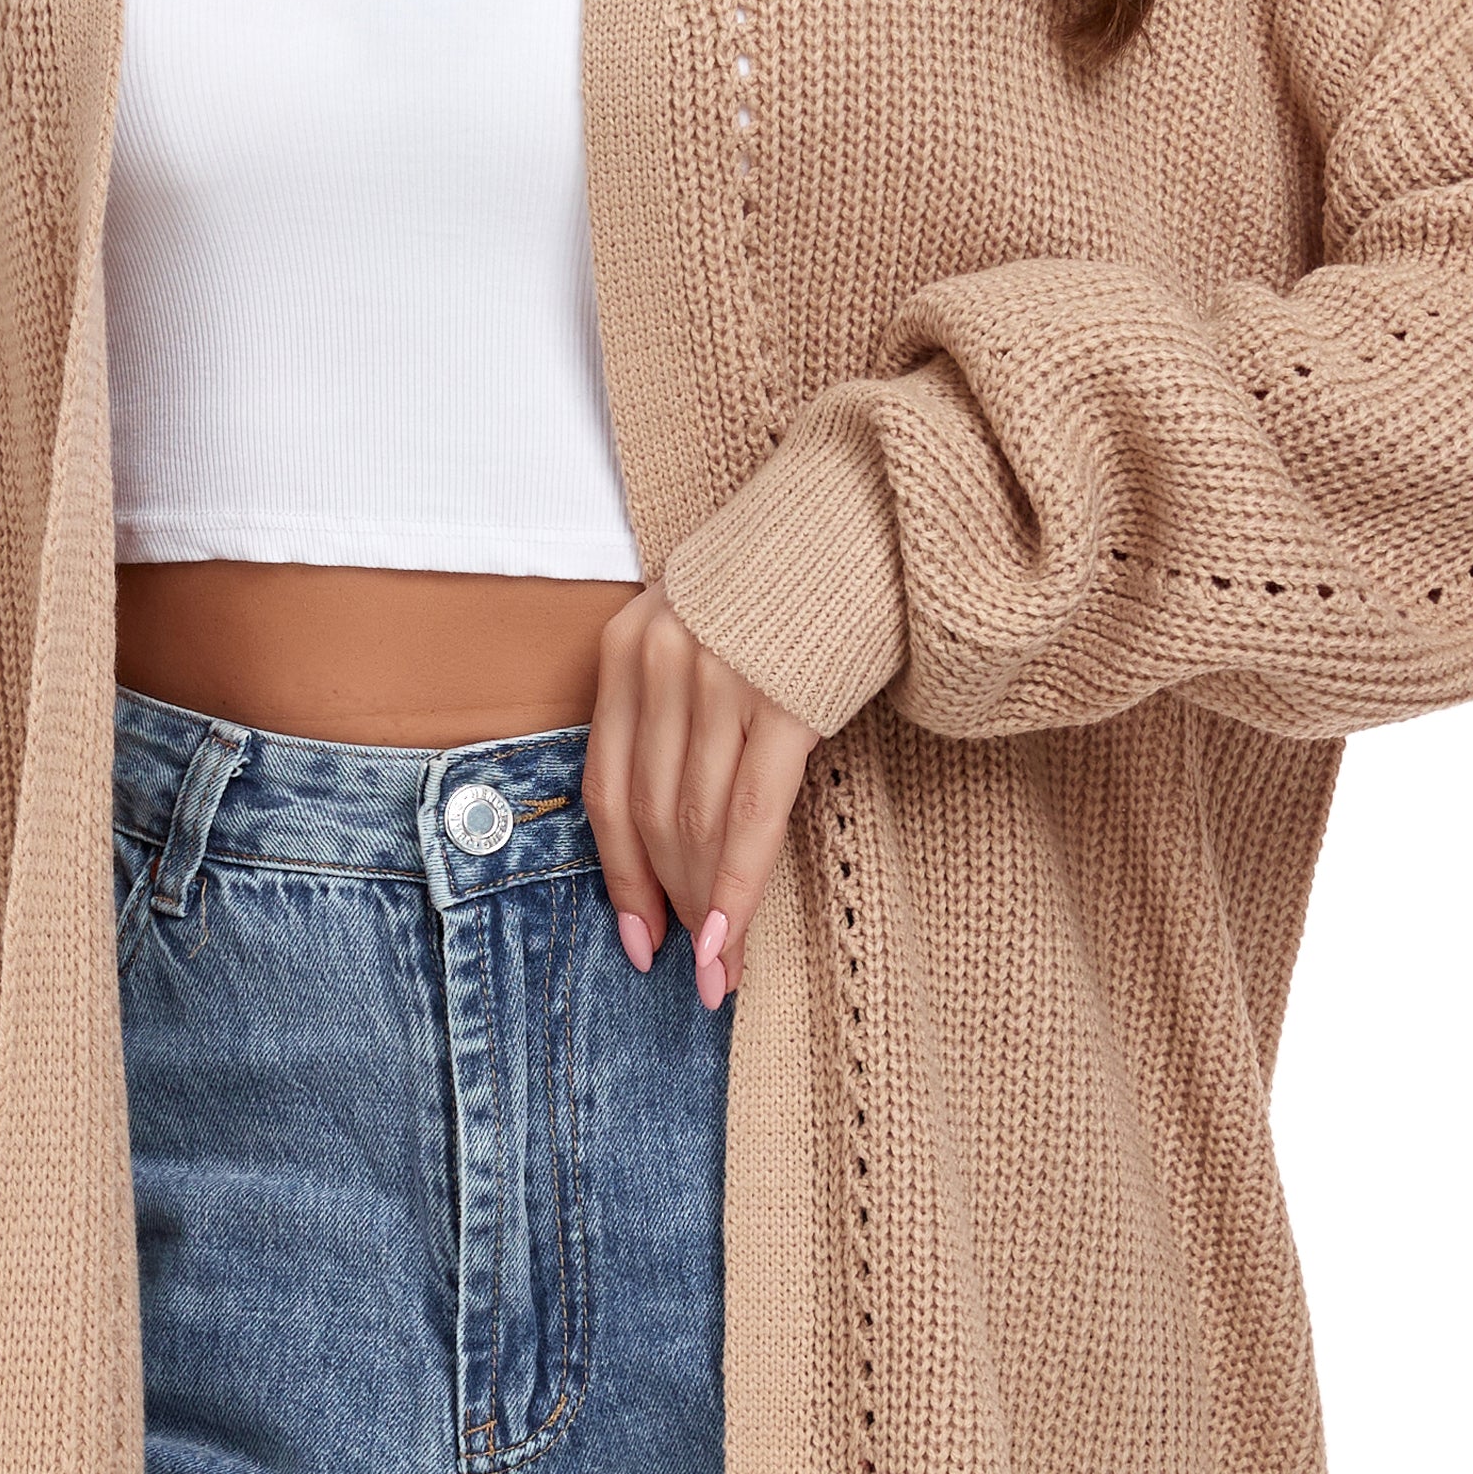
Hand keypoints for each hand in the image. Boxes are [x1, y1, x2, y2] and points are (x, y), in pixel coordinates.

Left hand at [582, 586, 819, 1007]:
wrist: (866, 504)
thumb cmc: (792, 579)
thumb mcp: (706, 628)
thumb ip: (678, 705)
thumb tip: (683, 831)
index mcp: (626, 649)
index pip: (606, 786)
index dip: (621, 875)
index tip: (638, 937)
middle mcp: (660, 665)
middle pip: (651, 815)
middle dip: (671, 903)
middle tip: (695, 969)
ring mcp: (718, 681)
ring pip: (698, 824)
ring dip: (708, 907)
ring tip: (722, 967)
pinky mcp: (782, 699)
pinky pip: (752, 814)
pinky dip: (739, 884)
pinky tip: (732, 935)